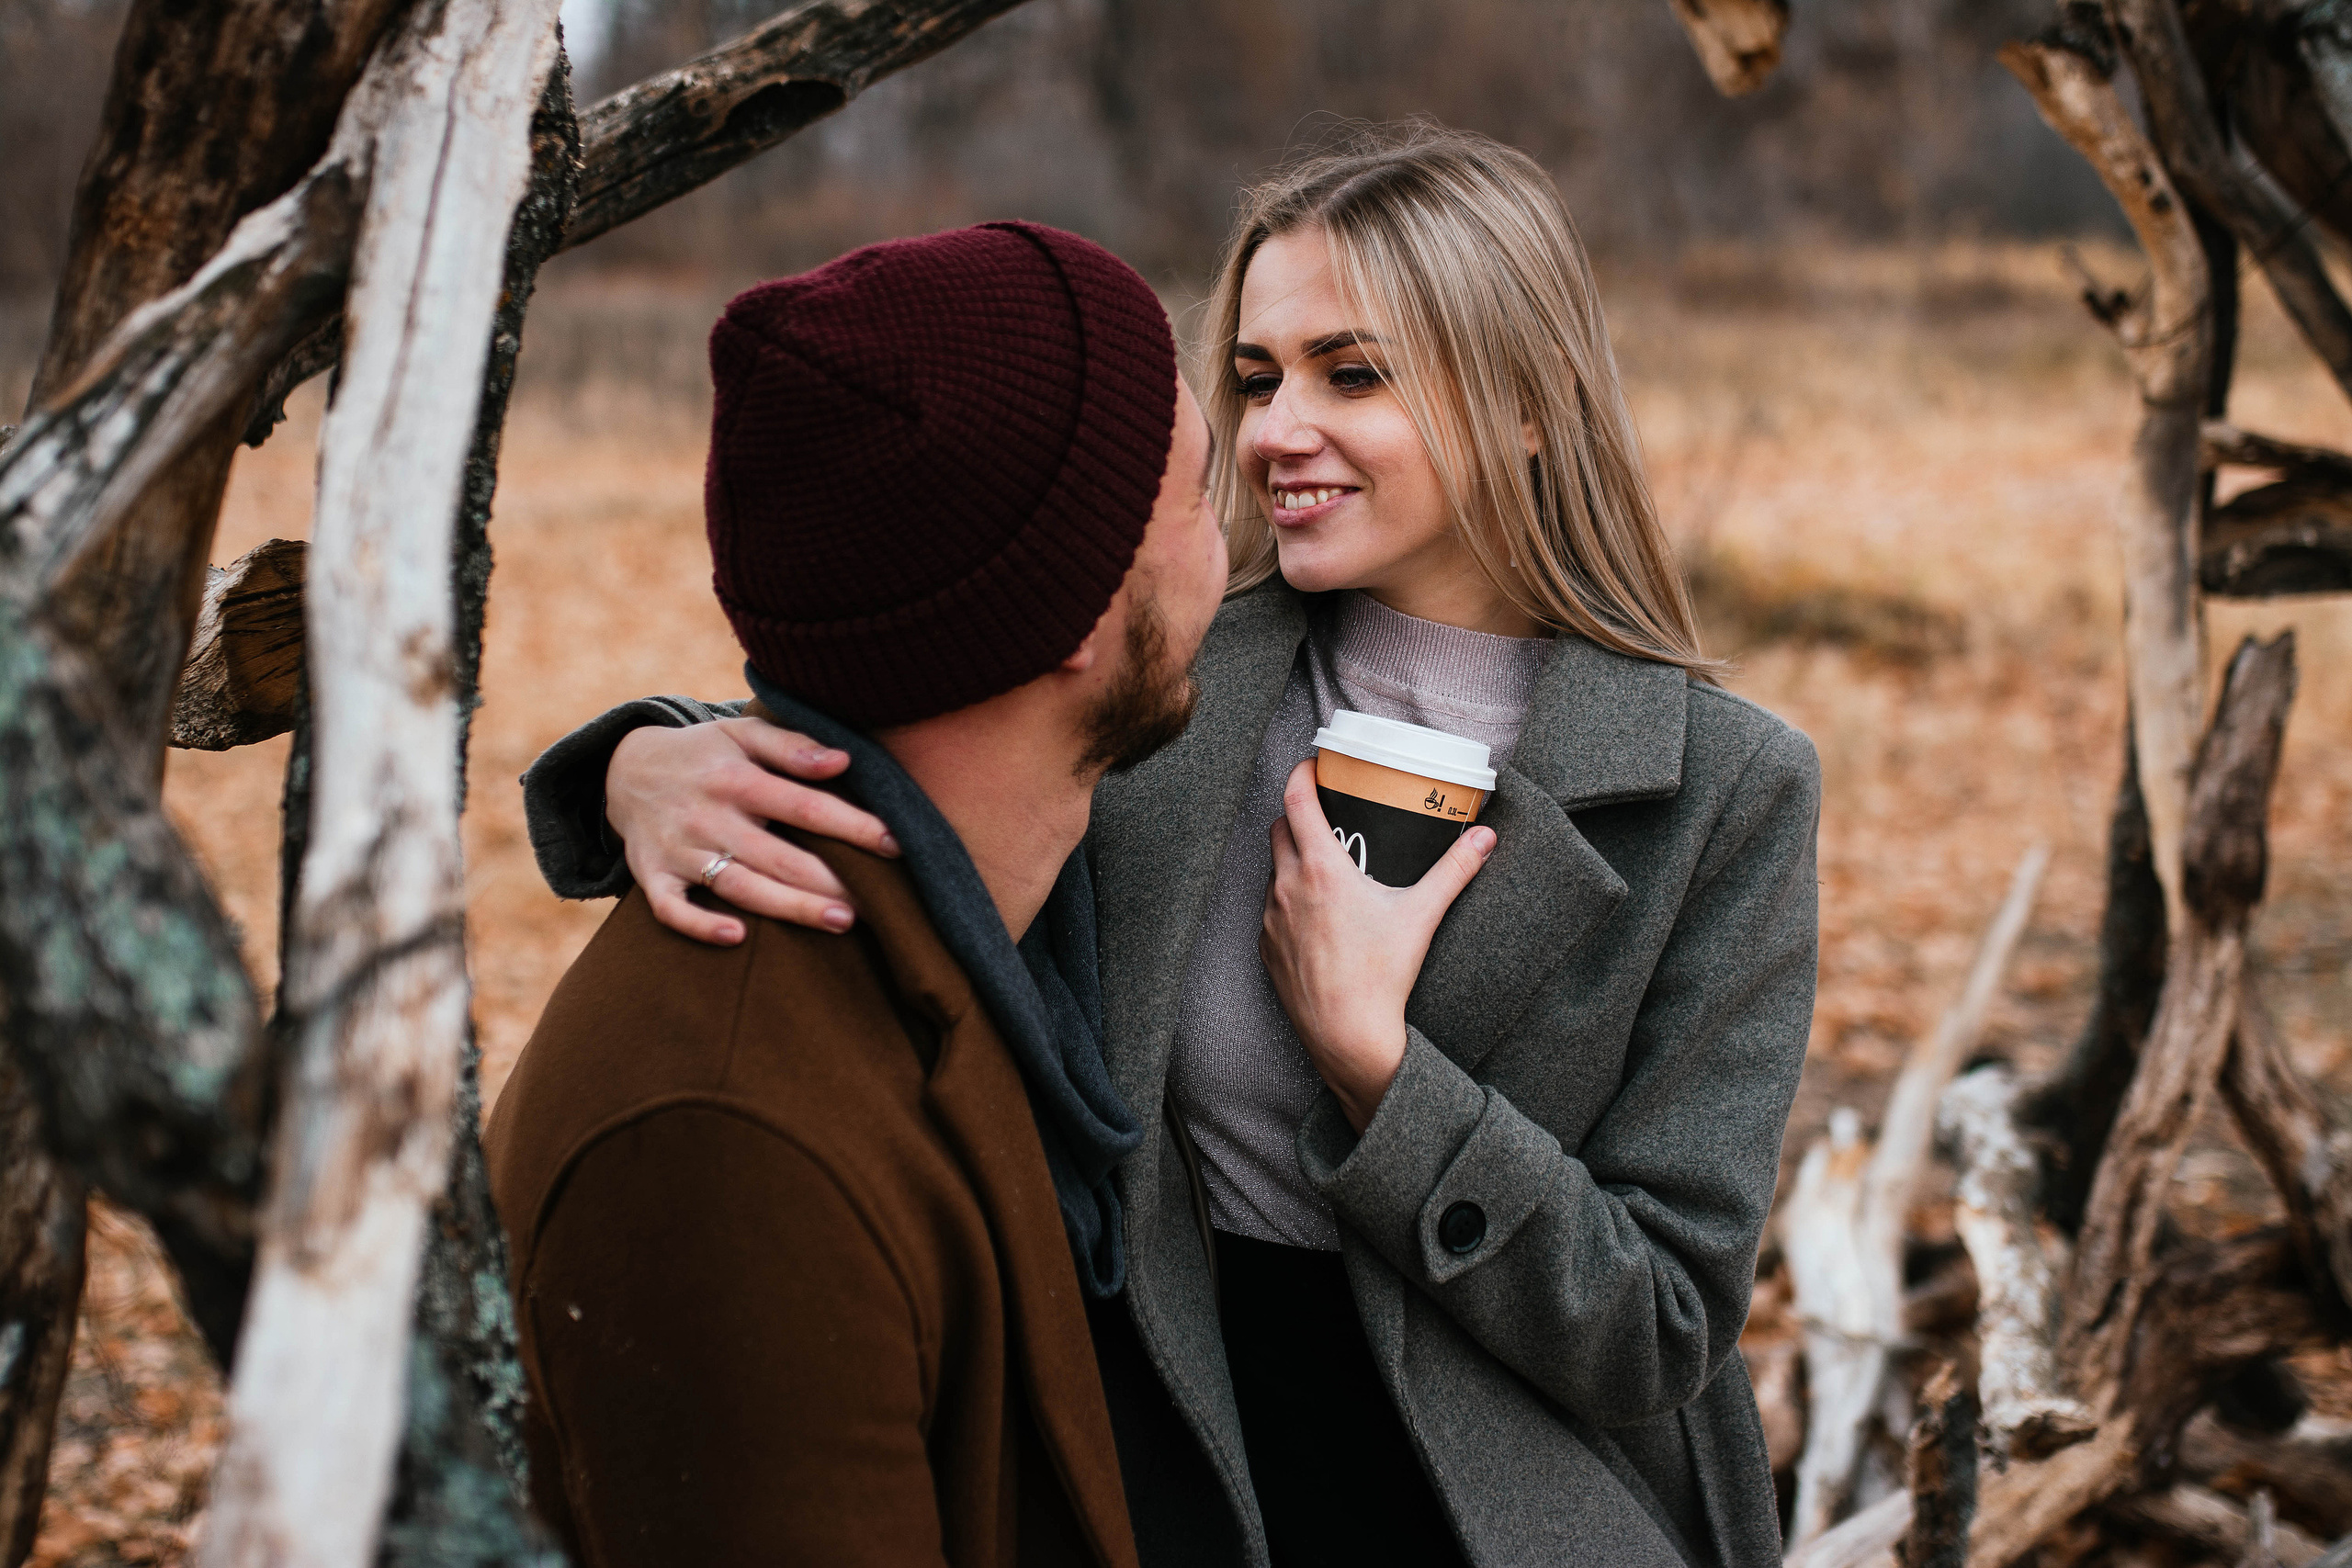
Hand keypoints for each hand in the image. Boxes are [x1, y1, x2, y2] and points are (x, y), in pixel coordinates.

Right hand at [607, 717, 898, 946]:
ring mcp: (679, 850)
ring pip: (737, 886)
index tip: (895, 844)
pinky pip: (671, 909)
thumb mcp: (741, 734)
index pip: (803, 805)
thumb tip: (843, 761)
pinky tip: (737, 938)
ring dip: (788, 908)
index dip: (850, 825)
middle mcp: (708, 816)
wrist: (624, 769)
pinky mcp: (652, 876)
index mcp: (735, 779)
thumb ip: (792, 745)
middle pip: (777, 855)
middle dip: (829, 881)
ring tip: (840, 922)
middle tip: (879, 905)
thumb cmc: (704, 754)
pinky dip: (699, 925)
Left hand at [1259, 759, 1494, 1132]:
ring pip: (1272, 870)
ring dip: (1291, 859)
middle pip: (1278, 829)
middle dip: (1297, 814)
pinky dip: (1287, 900)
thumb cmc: (1381, 976)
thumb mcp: (1422, 915)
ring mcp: (1271, 919)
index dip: (1300, 774)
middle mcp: (1286, 888)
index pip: (1295, 800)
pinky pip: (1270, 909)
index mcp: (1320, 870)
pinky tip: (1315, 913)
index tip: (1313, 764)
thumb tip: (1485, 837)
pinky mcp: (1266, 948)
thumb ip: (1455, 870)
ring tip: (1324, 863)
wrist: (1349, 1037)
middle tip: (1327, 814)